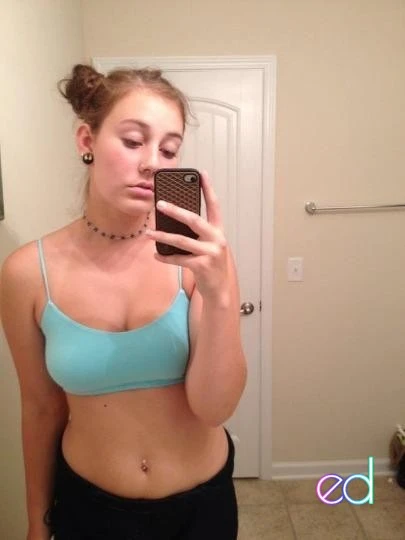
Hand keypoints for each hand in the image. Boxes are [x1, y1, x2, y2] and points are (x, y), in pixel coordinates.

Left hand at [146, 171, 231, 300]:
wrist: (219, 290)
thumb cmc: (210, 265)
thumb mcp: (208, 246)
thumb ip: (197, 234)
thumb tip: (173, 222)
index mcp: (218, 231)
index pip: (214, 205)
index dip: (208, 189)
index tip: (201, 174)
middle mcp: (217, 239)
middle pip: (194, 220)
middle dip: (175, 211)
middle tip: (159, 204)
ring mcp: (210, 253)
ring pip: (182, 241)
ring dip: (163, 236)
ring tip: (149, 233)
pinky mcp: (202, 266)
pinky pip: (179, 259)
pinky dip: (166, 257)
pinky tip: (156, 255)